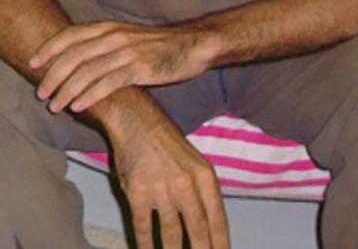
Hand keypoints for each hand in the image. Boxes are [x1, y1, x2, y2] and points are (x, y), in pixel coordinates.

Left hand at [29, 20, 212, 112]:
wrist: (192, 45)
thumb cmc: (156, 46)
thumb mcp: (125, 38)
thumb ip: (102, 46)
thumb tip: (75, 61)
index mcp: (107, 27)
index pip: (70, 35)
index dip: (49, 48)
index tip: (32, 62)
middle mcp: (113, 36)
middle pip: (74, 55)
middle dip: (53, 75)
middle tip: (40, 93)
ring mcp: (126, 51)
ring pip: (87, 71)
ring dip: (67, 89)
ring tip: (55, 105)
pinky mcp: (140, 67)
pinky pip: (108, 82)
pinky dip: (90, 95)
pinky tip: (78, 106)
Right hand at [107, 103, 229, 248]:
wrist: (137, 121)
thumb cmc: (167, 144)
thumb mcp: (195, 163)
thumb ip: (203, 194)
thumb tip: (209, 231)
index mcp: (205, 177)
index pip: (218, 220)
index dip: (221, 244)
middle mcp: (185, 184)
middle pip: (198, 231)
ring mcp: (160, 189)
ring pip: (172, 233)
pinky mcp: (137, 192)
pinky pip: (144, 226)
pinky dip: (146, 244)